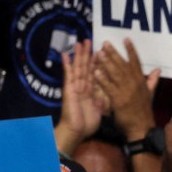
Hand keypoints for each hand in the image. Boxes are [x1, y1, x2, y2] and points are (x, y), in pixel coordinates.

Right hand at [55, 40, 104, 154]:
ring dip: (79, 55)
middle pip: (86, 66)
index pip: (96, 73)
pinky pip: (68, 75)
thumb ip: (101, 100)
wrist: (77, 131)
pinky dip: (67, 64)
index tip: (102, 51)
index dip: (99, 62)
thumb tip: (105, 94)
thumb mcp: (99, 109)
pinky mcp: (69, 89)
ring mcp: (75, 86)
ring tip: (80, 42)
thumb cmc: (87, 123)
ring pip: (78, 67)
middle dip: (88, 54)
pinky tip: (65, 54)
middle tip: (90, 40)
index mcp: (91, 90)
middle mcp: (83, 86)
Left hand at [94, 39, 159, 141]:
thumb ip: (152, 81)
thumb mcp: (150, 94)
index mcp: (141, 82)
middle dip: (114, 53)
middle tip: (105, 43)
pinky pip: (109, 87)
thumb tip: (158, 70)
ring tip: (99, 53)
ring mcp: (126, 92)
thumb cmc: (143, 111)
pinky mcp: (118, 100)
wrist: (141, 128)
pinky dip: (102, 79)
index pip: (136, 63)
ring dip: (106, 63)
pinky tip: (95, 71)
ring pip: (115, 74)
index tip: (125, 39)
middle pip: (123, 65)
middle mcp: (134, 84)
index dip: (131, 51)